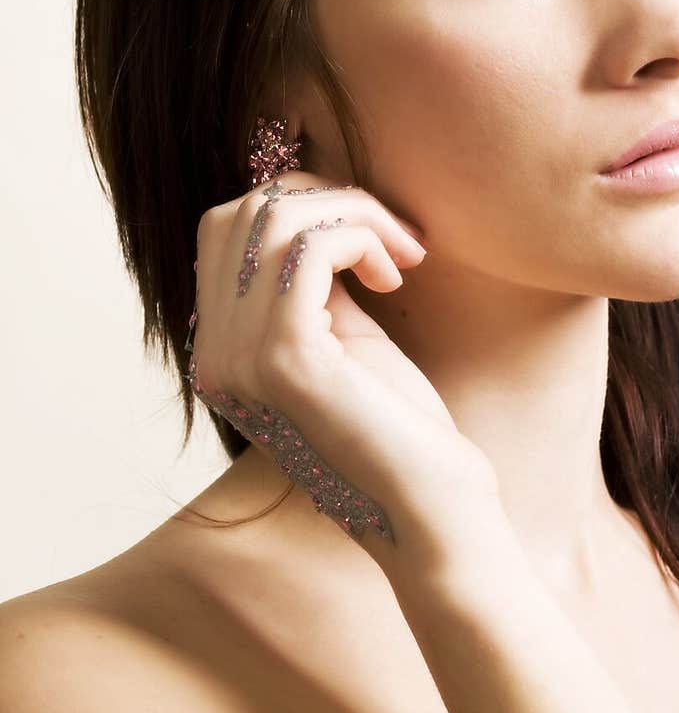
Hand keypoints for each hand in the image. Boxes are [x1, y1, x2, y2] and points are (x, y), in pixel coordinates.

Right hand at [187, 171, 500, 576]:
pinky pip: (310, 247)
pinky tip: (397, 274)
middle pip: (243, 213)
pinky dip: (361, 236)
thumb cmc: (399, 428)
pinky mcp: (287, 361)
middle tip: (391, 235)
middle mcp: (214, 357)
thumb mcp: (341, 338)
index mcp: (220, 352)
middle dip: (326, 199)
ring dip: (353, 213)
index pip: (224, 230)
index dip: (300, 205)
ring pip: (275, 219)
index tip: (366, 234)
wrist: (430, 513)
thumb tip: (315, 209)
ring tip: (402, 252)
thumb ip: (310, 282)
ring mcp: (241, 360)